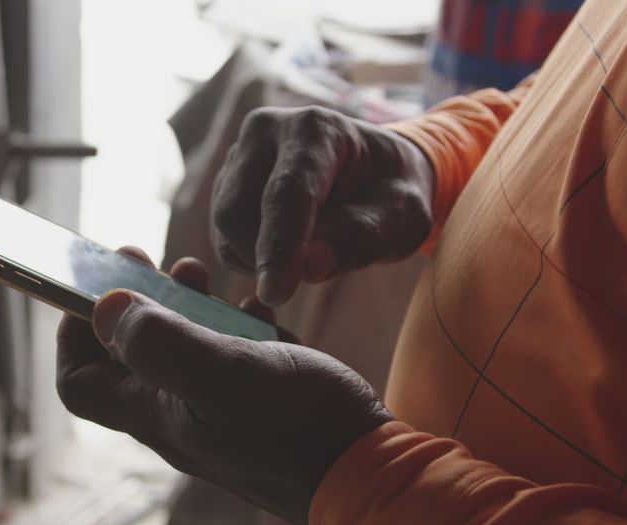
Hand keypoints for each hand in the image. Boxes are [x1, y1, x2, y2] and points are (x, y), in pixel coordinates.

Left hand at [56, 248, 392, 524]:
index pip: (80, 384)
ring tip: (198, 271)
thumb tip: (104, 308)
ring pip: (181, 348)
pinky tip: (253, 304)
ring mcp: (219, 408)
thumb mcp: (225, 374)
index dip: (72, 337)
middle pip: (129, 355)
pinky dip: (232, 321)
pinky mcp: (259, 400)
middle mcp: (178, 414)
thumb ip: (160, 342)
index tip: (92, 291)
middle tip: (146, 259)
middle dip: (132, 303)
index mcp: (156, 413)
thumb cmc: (298, 429)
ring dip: (182, 304)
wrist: (369, 473)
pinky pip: (229, 354)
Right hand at [212, 106, 434, 305]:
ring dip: (261, 259)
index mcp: (316, 129)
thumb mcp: (402, 216)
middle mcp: (265, 131)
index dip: (279, 246)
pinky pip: (223, 237)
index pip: (286, 192)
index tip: (276, 293)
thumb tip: (310, 268)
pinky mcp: (225, 182)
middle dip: (268, 257)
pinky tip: (287, 248)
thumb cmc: (392, 192)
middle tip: (319, 268)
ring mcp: (239, 155)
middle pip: (238, 211)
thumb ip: (362, 236)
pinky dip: (251, 257)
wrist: (374, 171)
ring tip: (311, 249)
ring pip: (225, 228)